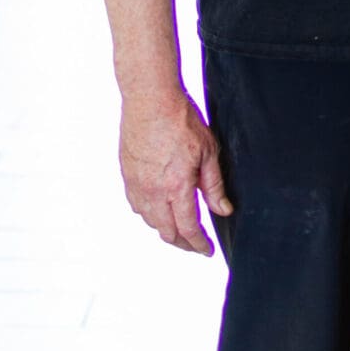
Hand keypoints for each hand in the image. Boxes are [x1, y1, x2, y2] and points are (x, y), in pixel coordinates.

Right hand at [119, 88, 232, 254]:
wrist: (150, 99)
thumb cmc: (181, 120)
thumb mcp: (208, 152)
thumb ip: (214, 186)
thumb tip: (223, 210)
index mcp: (177, 187)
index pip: (188, 228)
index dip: (199, 244)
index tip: (207, 251)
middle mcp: (153, 191)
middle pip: (166, 231)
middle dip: (183, 243)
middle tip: (194, 244)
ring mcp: (137, 184)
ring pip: (149, 220)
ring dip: (164, 229)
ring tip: (178, 228)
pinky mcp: (127, 174)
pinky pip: (136, 204)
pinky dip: (148, 213)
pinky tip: (157, 208)